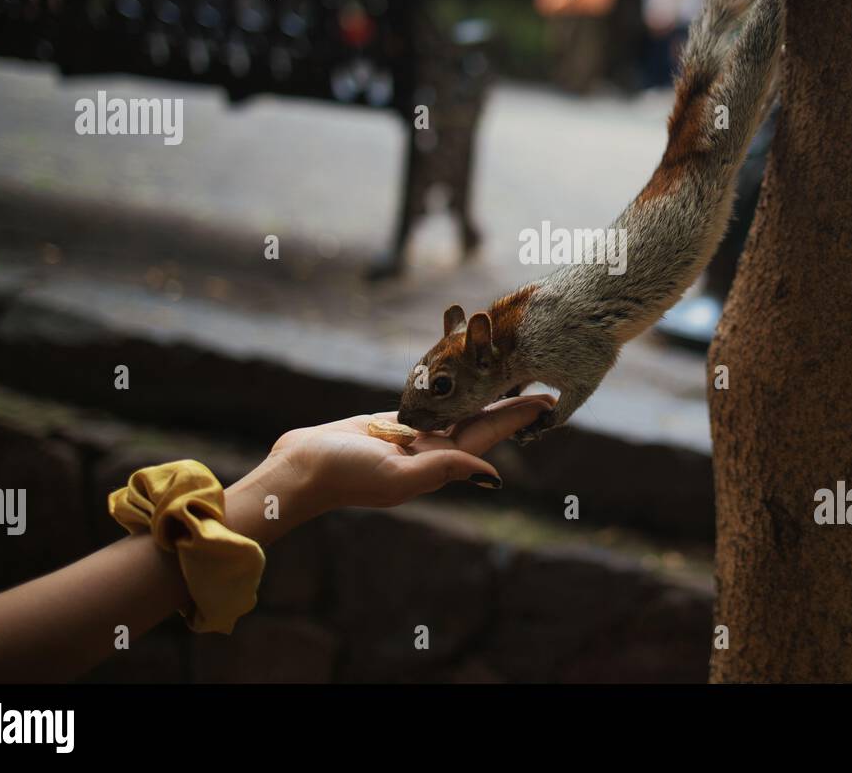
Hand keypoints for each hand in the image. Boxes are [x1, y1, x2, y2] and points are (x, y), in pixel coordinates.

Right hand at [268, 394, 554, 510]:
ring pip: (458, 410)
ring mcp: (413, 437)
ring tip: (509, 375)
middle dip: (510, 403)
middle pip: (481, 421)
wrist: (302, 468)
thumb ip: (444, 470)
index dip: (519, 418)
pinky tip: (462, 379)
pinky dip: (450, 389)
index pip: (489, 436)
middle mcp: (432, 451)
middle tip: (540, 380)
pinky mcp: (392, 423)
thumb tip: (493, 476)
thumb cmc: (346, 475)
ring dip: (484, 394)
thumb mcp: (397, 476)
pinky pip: (431, 403)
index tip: (549, 401)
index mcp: (439, 465)